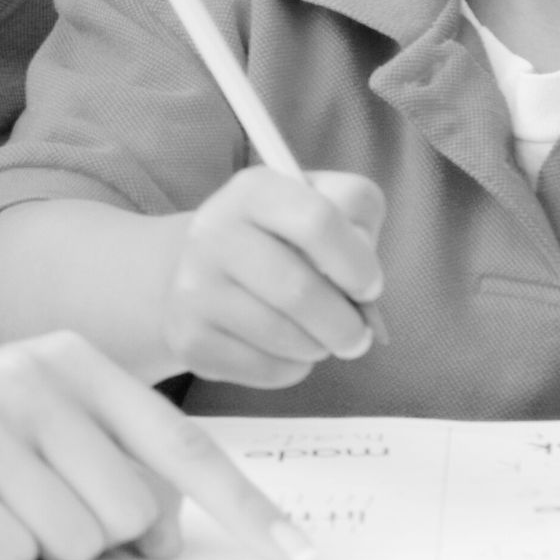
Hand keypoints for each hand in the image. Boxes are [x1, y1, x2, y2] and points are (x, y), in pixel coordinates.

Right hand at [0, 331, 314, 559]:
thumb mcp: (33, 418)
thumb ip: (107, 458)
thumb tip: (168, 531)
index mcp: (74, 361)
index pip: (181, 443)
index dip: (245, 507)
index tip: (298, 557)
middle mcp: (32, 379)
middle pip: (129, 511)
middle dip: (95, 537)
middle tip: (36, 510)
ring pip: (72, 540)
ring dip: (36, 548)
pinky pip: (6, 553)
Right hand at [160, 167, 385, 387]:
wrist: (206, 270)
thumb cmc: (285, 237)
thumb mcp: (325, 202)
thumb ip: (357, 216)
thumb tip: (362, 280)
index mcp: (253, 191)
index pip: (316, 221)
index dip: (356, 263)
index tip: (369, 288)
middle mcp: (213, 232)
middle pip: (298, 290)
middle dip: (345, 323)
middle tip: (358, 335)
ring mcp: (194, 287)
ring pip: (283, 336)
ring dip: (318, 346)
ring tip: (318, 336)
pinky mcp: (190, 338)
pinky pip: (264, 368)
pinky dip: (291, 367)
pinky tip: (285, 349)